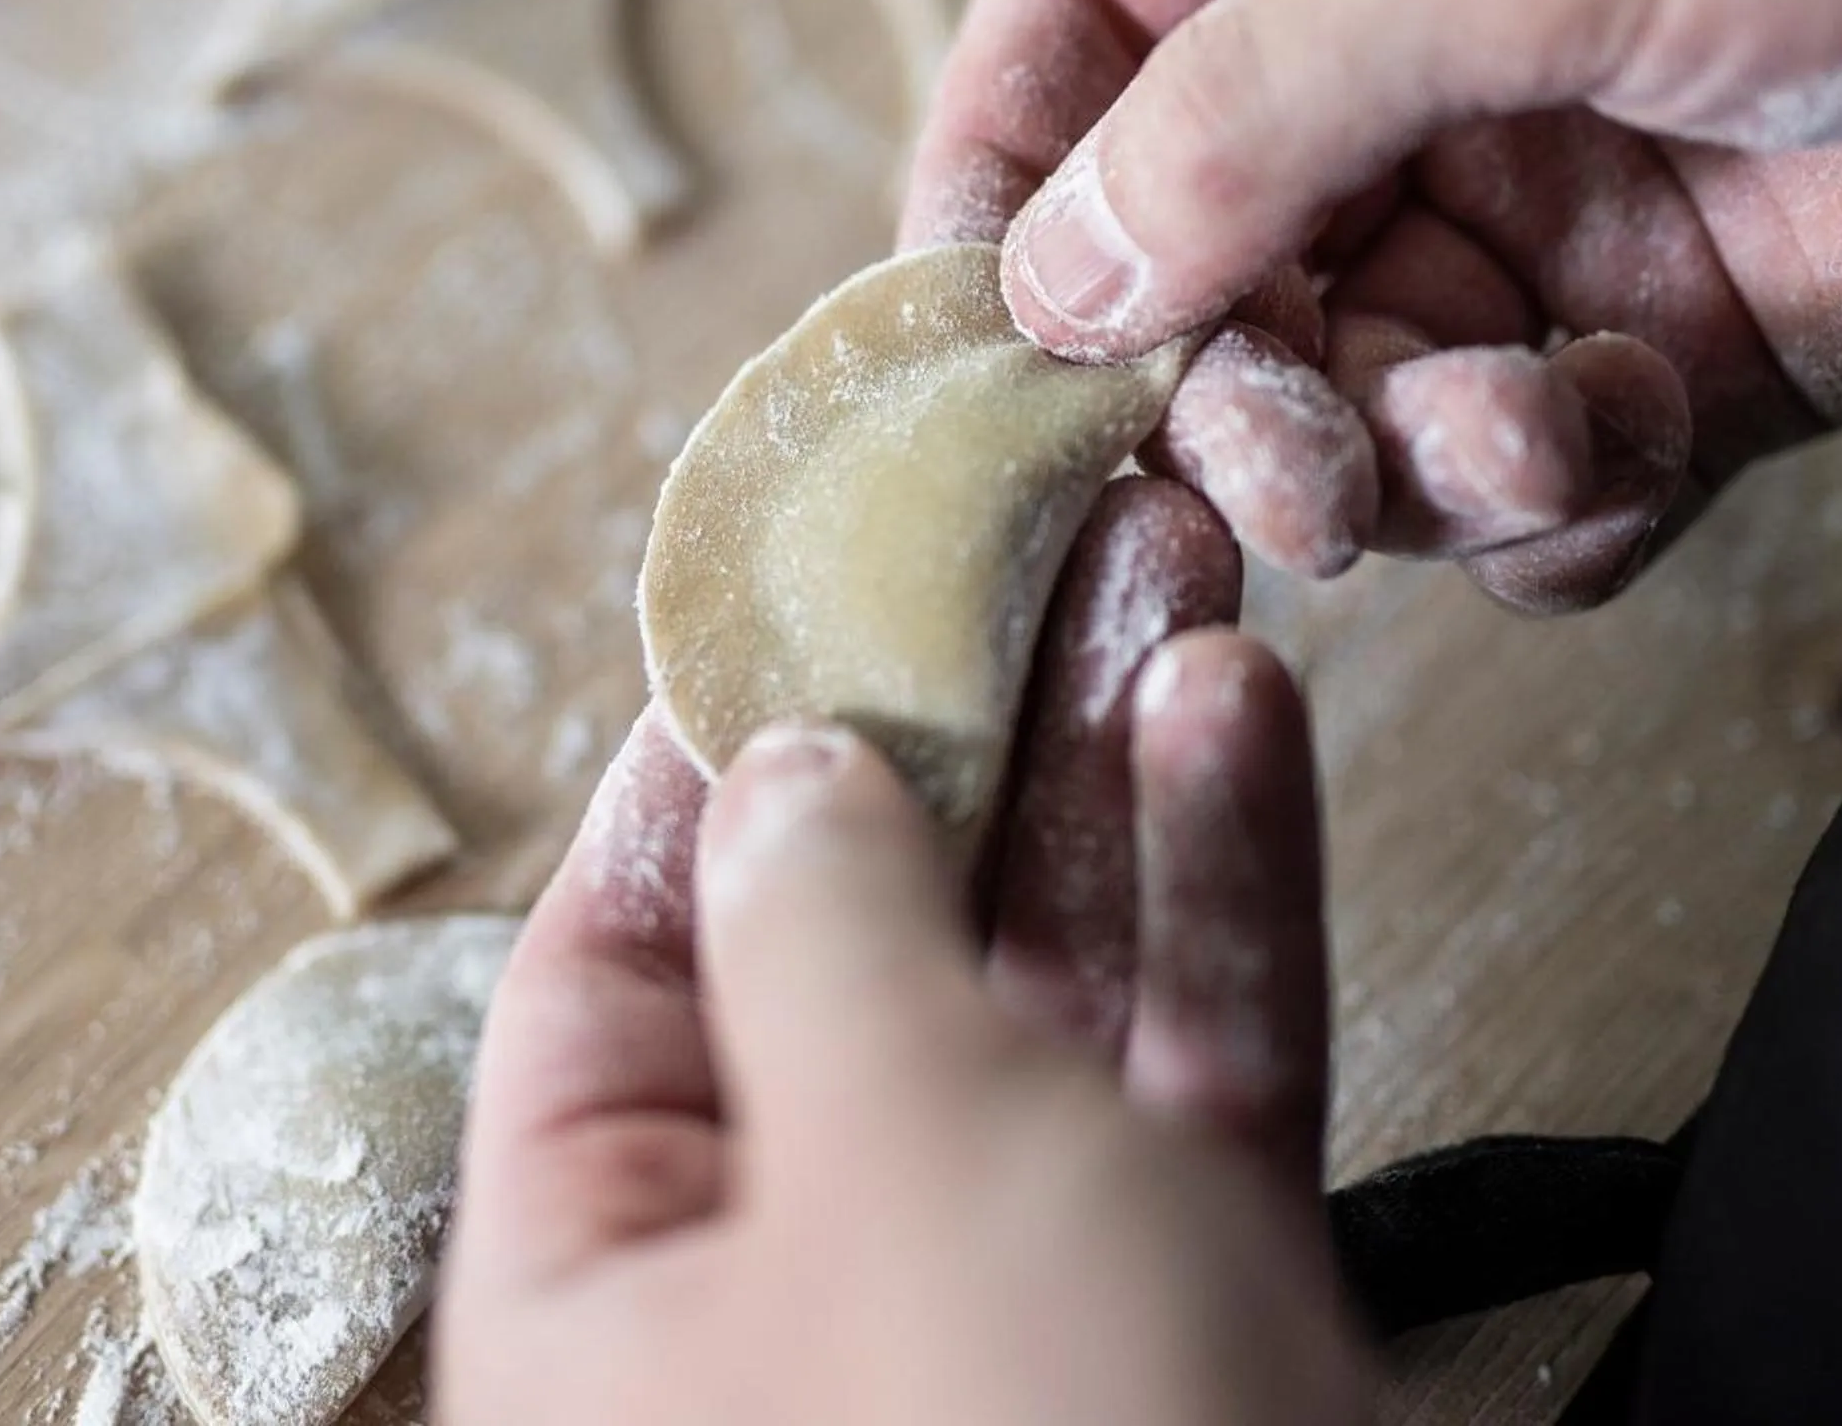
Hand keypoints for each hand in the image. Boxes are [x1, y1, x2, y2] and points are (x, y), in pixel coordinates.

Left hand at [436, 480, 1369, 1425]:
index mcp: (608, 1281)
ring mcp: (1002, 1302)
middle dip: (948, 724)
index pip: (603, 970)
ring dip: (1103, 766)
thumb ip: (817, 937)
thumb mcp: (886, 1152)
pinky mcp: (1188, 1315)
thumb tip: (766, 786)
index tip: (777, 585)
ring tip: (1162, 555)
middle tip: (1016, 526)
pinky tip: (1238, 718)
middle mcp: (788, 1289)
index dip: (687, 765)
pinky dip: (1219, 897)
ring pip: (1037, 981)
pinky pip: (1182, 1071)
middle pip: (846, 944)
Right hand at [906, 0, 1841, 609]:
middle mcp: (1407, 48)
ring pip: (1335, 402)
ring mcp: (1527, 210)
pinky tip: (1635, 434)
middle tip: (1280, 459)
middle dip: (1221, 377)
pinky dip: (1540, 505)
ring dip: (1398, 454)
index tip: (967, 341)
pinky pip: (1501, 493)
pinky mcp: (1650, 358)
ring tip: (1526, 420)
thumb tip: (1044, 276)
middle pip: (1183, 257)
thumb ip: (1261, 95)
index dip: (996, 173)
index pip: (1076, 18)